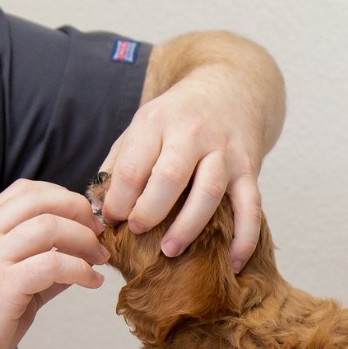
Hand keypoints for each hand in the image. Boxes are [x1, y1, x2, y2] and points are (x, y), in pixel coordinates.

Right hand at [0, 180, 107, 348]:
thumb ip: (36, 265)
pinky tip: (90, 281)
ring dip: (84, 239)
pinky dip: (81, 269)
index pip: (24, 191)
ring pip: (49, 226)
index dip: (61, 196)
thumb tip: (75, 259)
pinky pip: (53, 264)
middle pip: (39, 199)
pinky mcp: (3, 285)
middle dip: (77, 209)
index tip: (82, 216)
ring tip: (98, 258)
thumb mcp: (1, 281)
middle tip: (97, 232)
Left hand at [99, 69, 265, 271]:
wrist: (231, 87)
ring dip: (188, 227)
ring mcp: (224, 151)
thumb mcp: (143, 125)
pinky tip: (233, 262)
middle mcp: (192, 133)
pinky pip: (250, 207)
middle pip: (169, 178)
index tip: (111, 221)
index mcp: (157, 122)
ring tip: (170, 251)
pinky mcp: (250, 168)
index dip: (117, 201)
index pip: (132, 167)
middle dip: (149, 211)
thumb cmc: (177, 116)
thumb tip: (97, 208)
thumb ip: (119, 162)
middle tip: (137, 232)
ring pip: (208, 193)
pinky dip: (244, 238)